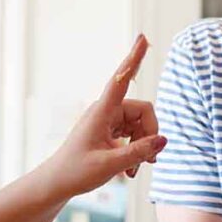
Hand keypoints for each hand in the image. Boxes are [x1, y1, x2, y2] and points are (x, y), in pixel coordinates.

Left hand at [46, 34, 166, 197]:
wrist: (56, 184)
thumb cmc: (76, 172)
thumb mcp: (110, 165)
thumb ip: (139, 152)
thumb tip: (164, 140)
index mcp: (101, 112)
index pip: (121, 79)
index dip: (134, 58)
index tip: (143, 37)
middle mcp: (106, 112)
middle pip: (143, 111)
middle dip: (150, 134)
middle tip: (150, 161)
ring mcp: (107, 122)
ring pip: (140, 124)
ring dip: (143, 146)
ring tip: (135, 170)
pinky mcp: (109, 132)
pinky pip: (132, 135)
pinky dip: (136, 151)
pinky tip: (130, 170)